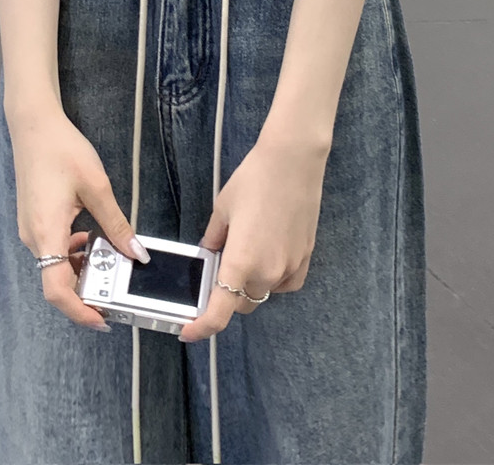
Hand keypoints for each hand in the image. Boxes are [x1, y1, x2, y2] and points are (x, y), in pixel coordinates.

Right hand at [9, 105, 150, 331]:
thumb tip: (136, 254)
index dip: (79, 311)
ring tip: (108, 259)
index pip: (56, 290)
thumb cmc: (61, 149)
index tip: (102, 320)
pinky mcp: (33, 220)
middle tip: (115, 289)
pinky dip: (72, 252)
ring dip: (81, 269)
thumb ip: (117, 224)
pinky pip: (52, 249)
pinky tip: (90, 237)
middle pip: (56, 282)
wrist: (33, 124)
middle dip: (87, 290)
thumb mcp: (97, 187)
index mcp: (46, 233)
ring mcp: (30, 229)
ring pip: (55, 265)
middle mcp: (33, 237)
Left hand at [178, 130, 329, 342]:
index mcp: (241, 263)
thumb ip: (214, 239)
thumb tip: (210, 254)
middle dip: (226, 294)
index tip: (187, 332)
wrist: (294, 161)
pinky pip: (284, 283)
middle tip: (220, 268)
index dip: (201, 328)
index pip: (219, 313)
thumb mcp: (223, 209)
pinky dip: (273, 278)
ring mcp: (289, 268)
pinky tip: (268, 255)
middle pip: (241, 303)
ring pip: (263, 293)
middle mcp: (267, 273)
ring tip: (245, 253)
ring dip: (249, 285)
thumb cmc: (254, 180)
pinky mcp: (305, 258)